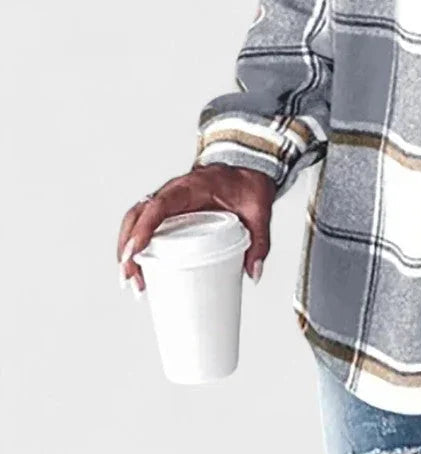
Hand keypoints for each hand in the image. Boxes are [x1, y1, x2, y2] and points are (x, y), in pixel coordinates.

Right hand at [116, 163, 277, 295]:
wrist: (248, 171)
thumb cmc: (248, 186)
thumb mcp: (259, 211)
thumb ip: (260, 241)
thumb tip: (254, 273)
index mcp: (190, 187)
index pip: (159, 206)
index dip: (143, 229)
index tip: (135, 253)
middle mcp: (173, 192)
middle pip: (137, 216)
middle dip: (128, 248)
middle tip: (131, 278)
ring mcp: (168, 202)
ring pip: (136, 222)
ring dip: (128, 251)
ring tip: (135, 282)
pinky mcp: (170, 212)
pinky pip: (145, 226)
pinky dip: (137, 247)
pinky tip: (141, 272)